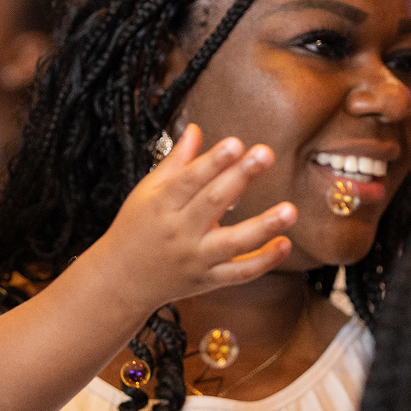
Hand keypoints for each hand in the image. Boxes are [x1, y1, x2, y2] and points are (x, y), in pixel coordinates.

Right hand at [89, 124, 294, 314]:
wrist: (120, 281)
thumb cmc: (134, 230)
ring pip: (231, 243)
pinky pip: (238, 273)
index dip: (212, 162)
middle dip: (240, 178)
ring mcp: (195, 259)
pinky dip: (263, 262)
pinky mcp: (207, 280)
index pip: (189, 180)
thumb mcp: (146, 193)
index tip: (235, 143)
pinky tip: (285, 244)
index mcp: (161, 206)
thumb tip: (194, 130)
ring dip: (263, 226)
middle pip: (211, 203)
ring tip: (289, 210)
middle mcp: (179, 232)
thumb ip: (174, 163)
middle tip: (265, 154)